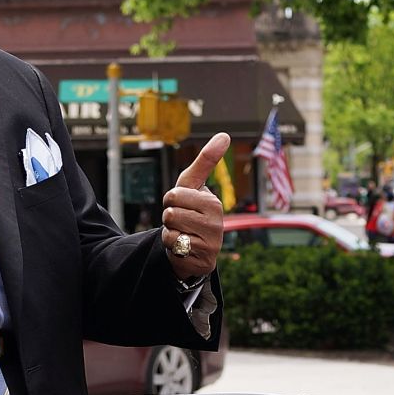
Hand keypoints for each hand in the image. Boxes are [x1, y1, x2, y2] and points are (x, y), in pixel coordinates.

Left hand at [160, 132, 230, 280]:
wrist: (193, 248)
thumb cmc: (191, 211)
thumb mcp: (192, 186)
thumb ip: (205, 161)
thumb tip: (225, 135)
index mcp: (213, 203)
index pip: (174, 195)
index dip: (170, 200)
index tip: (181, 204)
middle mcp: (216, 222)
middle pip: (170, 212)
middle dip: (169, 217)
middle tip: (181, 221)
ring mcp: (211, 243)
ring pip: (170, 230)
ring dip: (170, 232)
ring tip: (182, 233)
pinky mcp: (203, 260)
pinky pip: (173, 246)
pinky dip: (172, 247)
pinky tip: (184, 247)